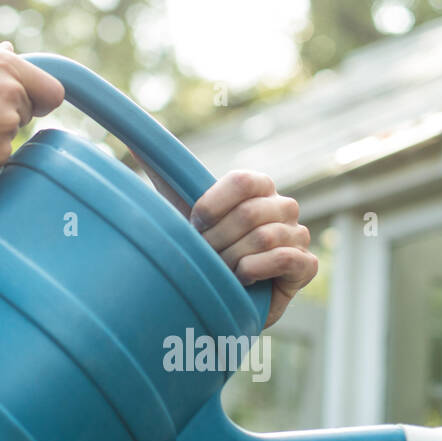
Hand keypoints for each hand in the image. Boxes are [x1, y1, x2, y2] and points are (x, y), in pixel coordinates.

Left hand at [129, 159, 316, 328]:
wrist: (218, 297)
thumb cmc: (199, 248)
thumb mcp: (178, 209)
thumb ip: (164, 175)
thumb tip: (133, 143)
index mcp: (258, 187)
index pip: (243, 181)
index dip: (213, 205)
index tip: (194, 224)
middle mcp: (284, 206)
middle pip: (250, 213)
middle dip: (216, 240)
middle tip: (204, 255)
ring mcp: (299, 235)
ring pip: (265, 238)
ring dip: (232, 259)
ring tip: (220, 270)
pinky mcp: (307, 266)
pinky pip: (286, 259)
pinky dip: (256, 270)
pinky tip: (242, 278)